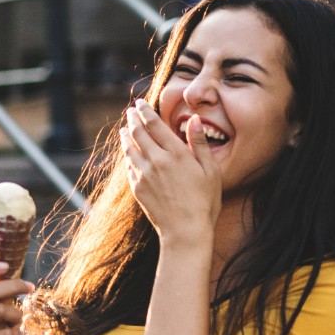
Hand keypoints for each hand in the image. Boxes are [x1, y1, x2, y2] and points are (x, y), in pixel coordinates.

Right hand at [0, 263, 32, 334]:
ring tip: (16, 323)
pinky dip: (15, 334)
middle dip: (13, 286)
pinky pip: (6, 334)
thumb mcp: (1, 307)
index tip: (5, 266)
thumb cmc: (2, 330)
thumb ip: (2, 291)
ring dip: (16, 315)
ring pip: (1, 311)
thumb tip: (13, 269)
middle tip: (30, 286)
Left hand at [119, 99, 218, 241]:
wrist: (185, 230)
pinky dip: (127, 155)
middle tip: (130, 111)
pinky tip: (127, 152)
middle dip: (133, 119)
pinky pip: (129, 166)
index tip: (140, 104)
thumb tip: (193, 119)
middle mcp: (156, 161)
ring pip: (130, 149)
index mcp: (176, 154)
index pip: (155, 125)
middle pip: (138, 133)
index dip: (145, 112)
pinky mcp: (137, 188)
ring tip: (124, 128)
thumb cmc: (204, 201)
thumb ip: (199, 143)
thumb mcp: (210, 170)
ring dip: (126, 136)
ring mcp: (144, 175)